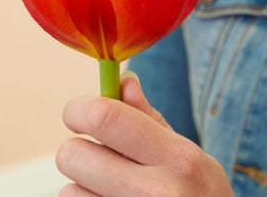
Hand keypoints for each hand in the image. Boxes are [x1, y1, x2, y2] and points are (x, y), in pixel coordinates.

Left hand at [56, 71, 233, 195]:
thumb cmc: (198, 195)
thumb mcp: (188, 155)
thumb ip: (150, 118)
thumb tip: (124, 80)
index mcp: (177, 157)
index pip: (105, 118)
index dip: (79, 109)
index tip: (77, 113)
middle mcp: (156, 192)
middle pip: (73, 154)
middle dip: (78, 150)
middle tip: (99, 156)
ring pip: (69, 190)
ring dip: (83, 185)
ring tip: (114, 189)